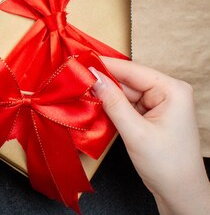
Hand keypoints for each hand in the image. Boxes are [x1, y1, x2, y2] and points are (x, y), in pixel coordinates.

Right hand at [91, 58, 209, 214]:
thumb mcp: (135, 132)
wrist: (180, 194)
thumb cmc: (167, 165)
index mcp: (172, 90)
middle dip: (103, 82)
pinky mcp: (151, 115)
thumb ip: (113, 102)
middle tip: (74, 79)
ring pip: (124, 93)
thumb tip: (93, 76)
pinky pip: (127, 104)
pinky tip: (94, 105)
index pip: (133, 70)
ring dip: (105, 96)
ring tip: (80, 92)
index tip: (79, 61)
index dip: (105, 65)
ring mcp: (160, 104)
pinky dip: (111, 106)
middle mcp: (168, 92)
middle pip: (127, 80)